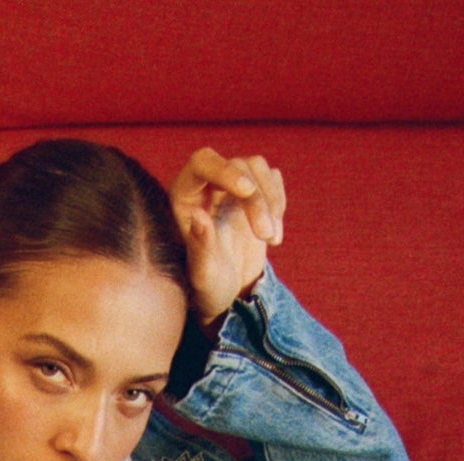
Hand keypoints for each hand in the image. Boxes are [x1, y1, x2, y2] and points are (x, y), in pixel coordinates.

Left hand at [170, 147, 285, 327]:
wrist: (228, 297)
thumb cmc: (207, 289)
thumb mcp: (203, 277)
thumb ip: (200, 248)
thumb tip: (199, 216)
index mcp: (184, 196)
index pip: (203, 162)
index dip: (226, 170)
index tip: (247, 191)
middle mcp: (207, 184)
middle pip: (239, 165)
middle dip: (257, 199)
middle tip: (265, 237)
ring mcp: (232, 186)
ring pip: (258, 168)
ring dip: (272, 201)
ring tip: (271, 239)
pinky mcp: (254, 193)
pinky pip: (272, 180)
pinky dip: (279, 205)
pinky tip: (273, 236)